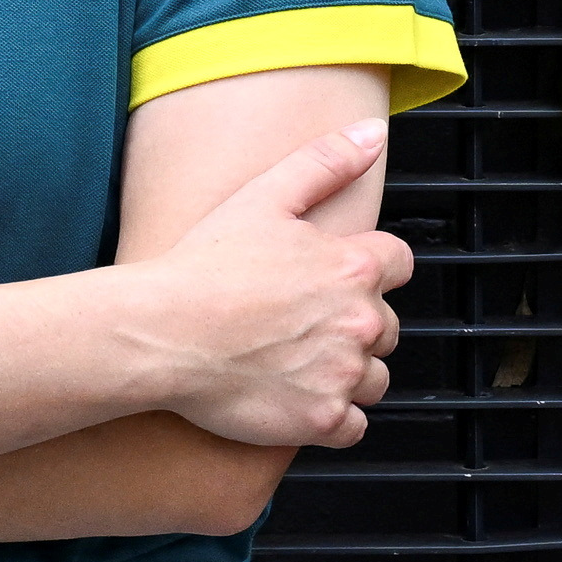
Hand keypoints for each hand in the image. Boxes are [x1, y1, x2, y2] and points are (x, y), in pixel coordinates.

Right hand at [122, 117, 413, 449]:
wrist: (161, 333)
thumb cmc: (203, 266)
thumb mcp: (264, 197)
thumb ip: (326, 162)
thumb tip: (374, 134)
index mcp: (353, 265)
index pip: (400, 265)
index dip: (372, 271)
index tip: (338, 281)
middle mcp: (360, 321)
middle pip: (389, 327)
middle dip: (356, 326)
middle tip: (303, 325)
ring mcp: (343, 374)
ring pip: (375, 379)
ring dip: (349, 374)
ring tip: (298, 364)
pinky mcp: (322, 420)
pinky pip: (354, 426)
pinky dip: (333, 417)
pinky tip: (296, 399)